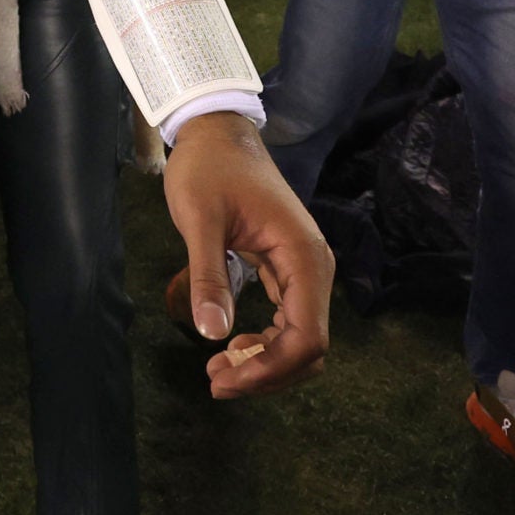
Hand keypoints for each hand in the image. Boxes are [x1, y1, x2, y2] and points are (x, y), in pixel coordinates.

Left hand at [164, 112, 333, 398]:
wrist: (218, 134)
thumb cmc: (208, 170)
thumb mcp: (200, 219)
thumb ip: (208, 275)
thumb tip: (212, 333)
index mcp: (303, 255)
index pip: (306, 336)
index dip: (270, 369)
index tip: (223, 377)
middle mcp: (314, 266)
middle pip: (309, 347)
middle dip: (267, 374)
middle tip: (215, 380)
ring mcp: (304, 269)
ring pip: (302, 339)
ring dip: (267, 364)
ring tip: (218, 369)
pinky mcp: (288, 270)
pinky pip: (290, 322)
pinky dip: (266, 345)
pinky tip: (232, 346)